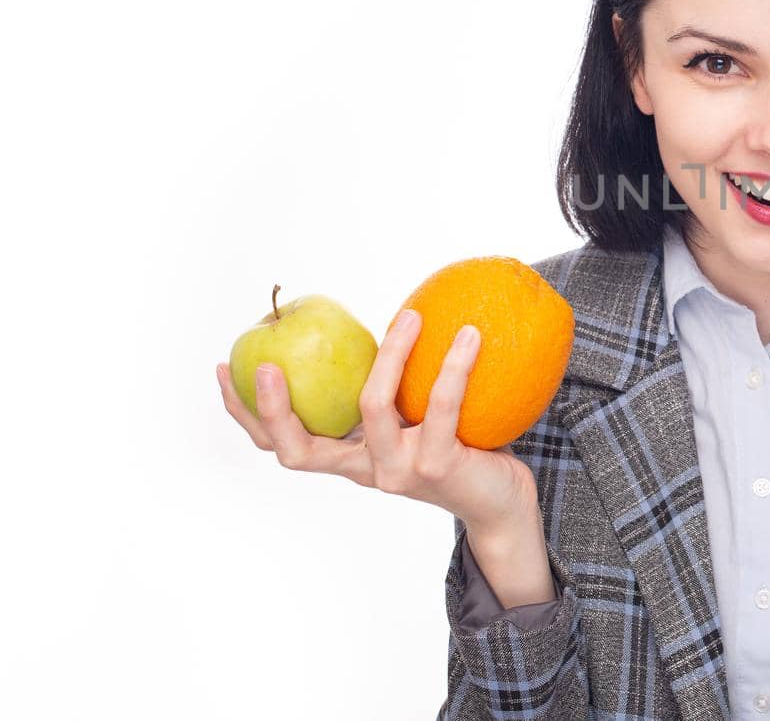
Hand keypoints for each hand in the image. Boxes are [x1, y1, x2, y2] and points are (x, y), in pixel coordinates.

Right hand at [216, 309, 537, 533]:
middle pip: (297, 449)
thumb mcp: (412, 417)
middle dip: (271, 409)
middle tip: (266, 361)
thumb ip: (389, 385)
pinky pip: (441, 404)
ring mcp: (397, 471)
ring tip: (410, 315)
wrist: (501, 502)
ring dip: (391, 354)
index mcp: (348, 457)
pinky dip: (454, 365)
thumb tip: (382, 315)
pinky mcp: (436, 466)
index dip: (245, 412)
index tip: (223, 368)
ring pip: (372, 407)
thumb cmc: (457, 449)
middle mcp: (364, 469)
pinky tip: (469, 334)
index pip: (281, 442)